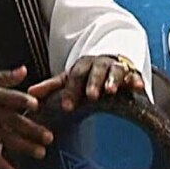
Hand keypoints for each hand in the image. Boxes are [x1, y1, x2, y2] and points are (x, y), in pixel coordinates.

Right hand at [0, 67, 53, 168]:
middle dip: (32, 130)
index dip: (23, 100)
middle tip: (48, 137)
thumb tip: (24, 70)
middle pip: (14, 122)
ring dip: (24, 147)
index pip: (10, 98)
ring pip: (7, 140)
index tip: (36, 105)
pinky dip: (3, 167)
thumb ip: (6, 77)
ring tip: (39, 152)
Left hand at [30, 55, 145, 112]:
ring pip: (115, 71)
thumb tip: (30, 93)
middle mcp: (99, 65)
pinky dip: (136, 80)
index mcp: (82, 67)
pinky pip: (135, 75)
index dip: (71, 91)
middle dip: (93, 83)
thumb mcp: (69, 79)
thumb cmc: (86, 75)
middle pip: (95, 72)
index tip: (67, 106)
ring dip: (113, 80)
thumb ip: (51, 86)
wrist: (110, 61)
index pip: (74, 77)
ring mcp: (116, 68)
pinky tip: (139, 87)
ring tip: (111, 91)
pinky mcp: (131, 73)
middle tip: (91, 96)